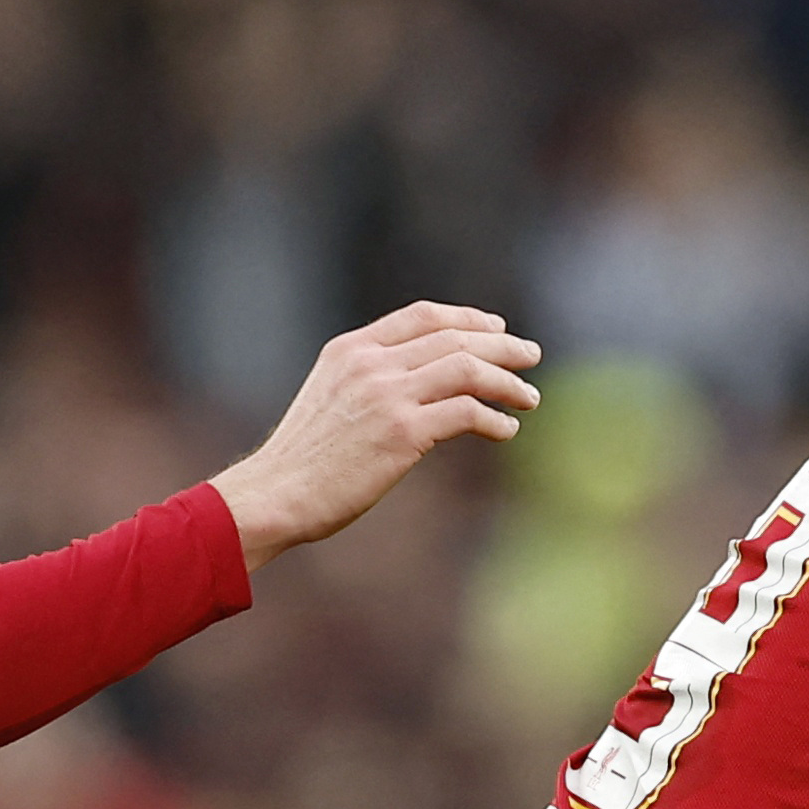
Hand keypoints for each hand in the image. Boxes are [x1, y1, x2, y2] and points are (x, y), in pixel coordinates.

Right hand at [212, 304, 540, 565]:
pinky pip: (466, 412)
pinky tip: (505, 430)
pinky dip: (494, 420)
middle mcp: (371, 363)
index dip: (467, 319)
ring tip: (529, 398)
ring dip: (507, 382)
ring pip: (467, 369)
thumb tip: (419, 384)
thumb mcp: (331, 398)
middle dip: (501, 346)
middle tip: (532, 356)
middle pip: (453, 338)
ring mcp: (387, 394)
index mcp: (351, 348)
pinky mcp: (403, 432)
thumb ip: (370, 380)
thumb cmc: (304, 459)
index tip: (497, 330)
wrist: (277, 492)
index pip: (422, 315)